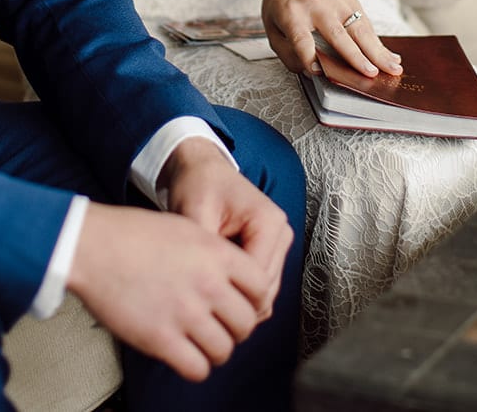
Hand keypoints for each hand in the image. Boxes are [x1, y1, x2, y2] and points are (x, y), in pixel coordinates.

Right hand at [68, 197, 277, 381]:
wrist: (93, 245)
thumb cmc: (131, 234)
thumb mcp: (186, 227)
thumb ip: (215, 253)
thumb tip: (233, 276)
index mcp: (218, 254)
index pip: (262, 287)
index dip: (254, 300)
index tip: (243, 305)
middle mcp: (208, 284)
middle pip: (247, 322)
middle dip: (237, 329)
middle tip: (222, 327)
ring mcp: (186, 313)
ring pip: (225, 349)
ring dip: (216, 350)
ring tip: (202, 343)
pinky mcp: (161, 338)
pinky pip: (197, 368)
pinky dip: (196, 367)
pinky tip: (185, 356)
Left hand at [159, 139, 293, 319]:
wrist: (203, 170)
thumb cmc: (199, 186)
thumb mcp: (194, 214)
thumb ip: (204, 251)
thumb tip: (204, 289)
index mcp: (269, 222)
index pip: (256, 278)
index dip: (229, 296)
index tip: (198, 302)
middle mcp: (281, 234)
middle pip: (265, 290)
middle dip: (234, 301)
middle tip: (199, 305)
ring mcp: (279, 245)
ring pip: (265, 293)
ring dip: (237, 299)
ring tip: (205, 296)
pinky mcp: (271, 253)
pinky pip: (260, 287)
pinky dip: (239, 294)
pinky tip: (215, 289)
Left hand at [261, 0, 402, 78]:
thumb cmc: (284, 5)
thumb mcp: (272, 28)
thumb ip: (288, 52)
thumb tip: (313, 71)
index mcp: (290, 14)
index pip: (300, 38)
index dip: (308, 55)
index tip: (319, 71)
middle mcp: (315, 4)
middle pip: (336, 34)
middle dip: (356, 56)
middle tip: (371, 74)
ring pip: (358, 27)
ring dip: (377, 50)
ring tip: (393, 67)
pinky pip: (365, 23)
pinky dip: (378, 41)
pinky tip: (389, 56)